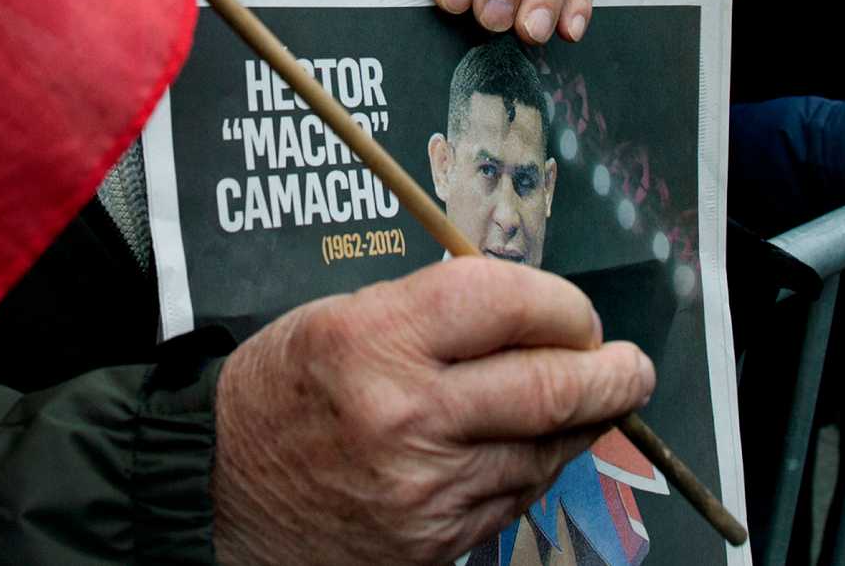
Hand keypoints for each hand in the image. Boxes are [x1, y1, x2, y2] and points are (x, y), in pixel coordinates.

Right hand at [211, 259, 654, 564]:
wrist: (214, 489)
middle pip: (551, 386)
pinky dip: (532, 469)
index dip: (563, 305)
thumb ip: (440, 312)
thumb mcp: (344, 315)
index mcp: (377, 339)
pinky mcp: (430, 542)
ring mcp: (422, 489)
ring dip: (576, 425)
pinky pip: (512, 500)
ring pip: (544, 450)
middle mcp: (406, 415)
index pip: (510, 302)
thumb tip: (538, 316)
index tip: (576, 312)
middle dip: (611, 372)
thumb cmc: (282, 389)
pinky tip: (525, 449)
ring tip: (582, 402)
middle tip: (630, 365)